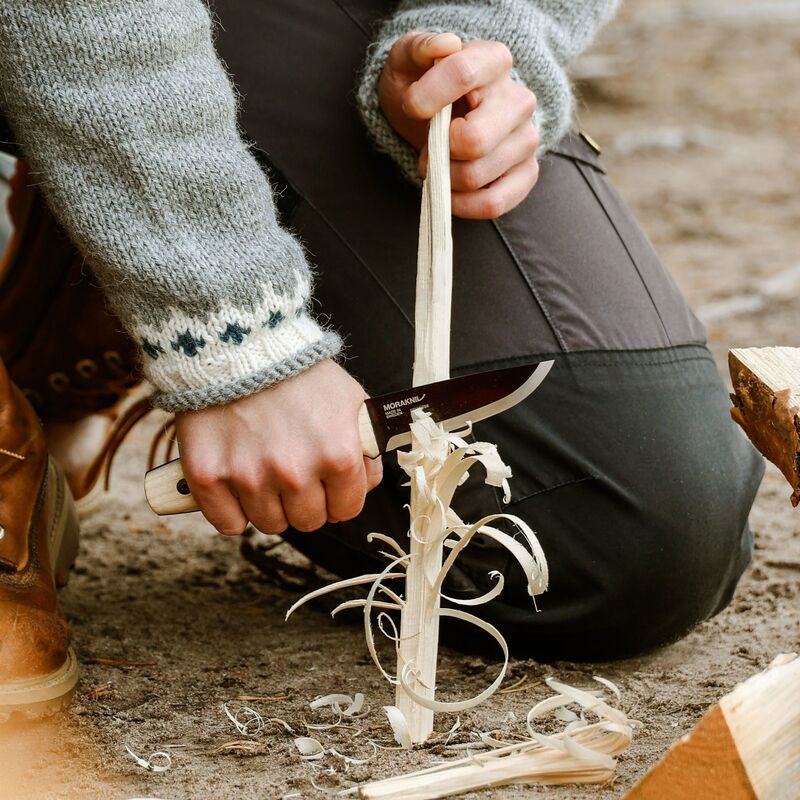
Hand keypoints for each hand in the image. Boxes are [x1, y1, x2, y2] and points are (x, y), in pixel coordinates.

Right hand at [175, 360, 382, 535]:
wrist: (240, 345)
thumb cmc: (298, 373)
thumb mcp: (352, 402)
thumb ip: (367, 450)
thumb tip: (366, 486)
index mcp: (338, 455)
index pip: (346, 509)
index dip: (339, 497)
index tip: (327, 485)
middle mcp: (295, 472)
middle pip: (308, 522)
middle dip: (306, 502)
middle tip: (294, 472)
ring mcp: (250, 477)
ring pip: (270, 525)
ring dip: (270, 505)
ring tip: (265, 470)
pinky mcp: (209, 477)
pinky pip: (229, 524)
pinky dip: (233, 511)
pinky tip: (238, 485)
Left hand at [379, 32, 539, 218]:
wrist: (438, 114)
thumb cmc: (423, 86)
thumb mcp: (408, 60)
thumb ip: (419, 48)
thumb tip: (445, 47)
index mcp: (494, 61)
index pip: (463, 74)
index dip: (427, 98)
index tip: (412, 106)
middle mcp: (519, 100)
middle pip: (474, 140)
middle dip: (437, 152)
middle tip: (427, 149)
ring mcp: (527, 140)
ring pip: (478, 176)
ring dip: (445, 179)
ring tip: (440, 165)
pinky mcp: (526, 174)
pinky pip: (494, 204)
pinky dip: (462, 205)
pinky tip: (451, 193)